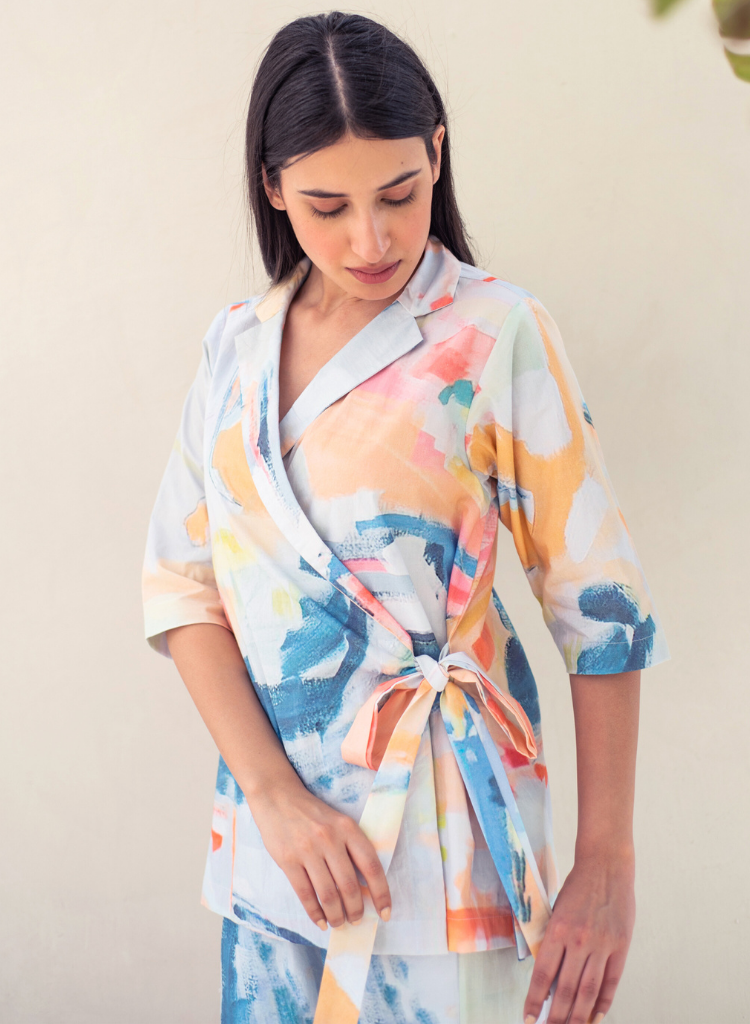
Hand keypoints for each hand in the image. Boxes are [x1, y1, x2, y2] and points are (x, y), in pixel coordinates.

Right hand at [248, 779, 391, 930]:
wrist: (278, 796)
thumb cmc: (313, 813)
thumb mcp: (339, 821)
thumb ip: (351, 847)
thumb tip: (365, 887)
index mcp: (348, 828)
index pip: (371, 866)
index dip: (381, 893)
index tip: (385, 912)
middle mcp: (330, 839)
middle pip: (349, 885)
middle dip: (355, 910)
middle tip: (357, 920)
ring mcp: (308, 850)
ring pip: (328, 894)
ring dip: (336, 915)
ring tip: (339, 923)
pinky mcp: (288, 860)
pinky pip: (305, 894)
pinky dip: (315, 913)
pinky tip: (321, 921)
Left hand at [523, 847, 635, 1023]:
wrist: (606, 865)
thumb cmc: (577, 886)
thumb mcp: (557, 910)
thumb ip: (553, 940)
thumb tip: (547, 976)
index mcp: (557, 930)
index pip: (542, 975)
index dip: (534, 1000)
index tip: (528, 1018)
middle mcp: (578, 940)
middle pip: (565, 990)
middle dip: (556, 1016)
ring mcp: (601, 945)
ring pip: (587, 991)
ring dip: (578, 1016)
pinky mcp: (620, 946)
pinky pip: (610, 982)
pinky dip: (602, 1003)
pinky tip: (595, 1017)